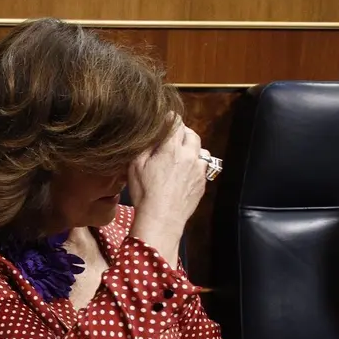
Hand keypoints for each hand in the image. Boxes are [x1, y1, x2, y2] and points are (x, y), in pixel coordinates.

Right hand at [128, 116, 207, 266]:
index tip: (163, 121)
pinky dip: (194, 164)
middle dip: (182, 132)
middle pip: (192, 133)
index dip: (169, 119)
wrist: (162, 219)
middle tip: (171, 138)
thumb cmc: (145, 193)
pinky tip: (182, 173)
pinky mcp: (203, 182)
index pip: (176, 122)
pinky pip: (202, 166)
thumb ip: (145, 145)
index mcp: (172, 148)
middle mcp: (190, 155)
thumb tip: (151, 134)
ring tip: (179, 156)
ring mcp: (199, 169)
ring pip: (200, 149)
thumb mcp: (135, 166)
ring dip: (190, 148)